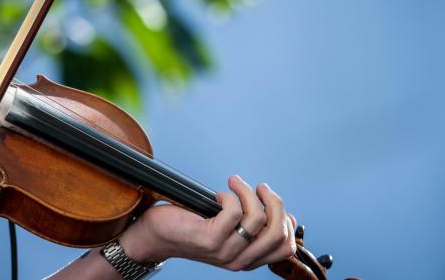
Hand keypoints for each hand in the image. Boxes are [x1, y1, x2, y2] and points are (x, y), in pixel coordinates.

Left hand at [119, 175, 296, 270]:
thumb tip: (280, 210)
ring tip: (235, 183)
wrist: (157, 234)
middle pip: (278, 232)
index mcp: (248, 259)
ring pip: (257, 218)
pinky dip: (229, 195)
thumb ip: (253, 224)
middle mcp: (239, 260)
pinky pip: (234, 211)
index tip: (272, 200)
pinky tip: (217, 194)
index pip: (285, 247)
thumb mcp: (229, 228)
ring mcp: (225, 252)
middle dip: (275, 202)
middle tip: (260, 187)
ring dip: (248, 192)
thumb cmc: (193, 225)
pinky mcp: (210, 240)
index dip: (287, 221)